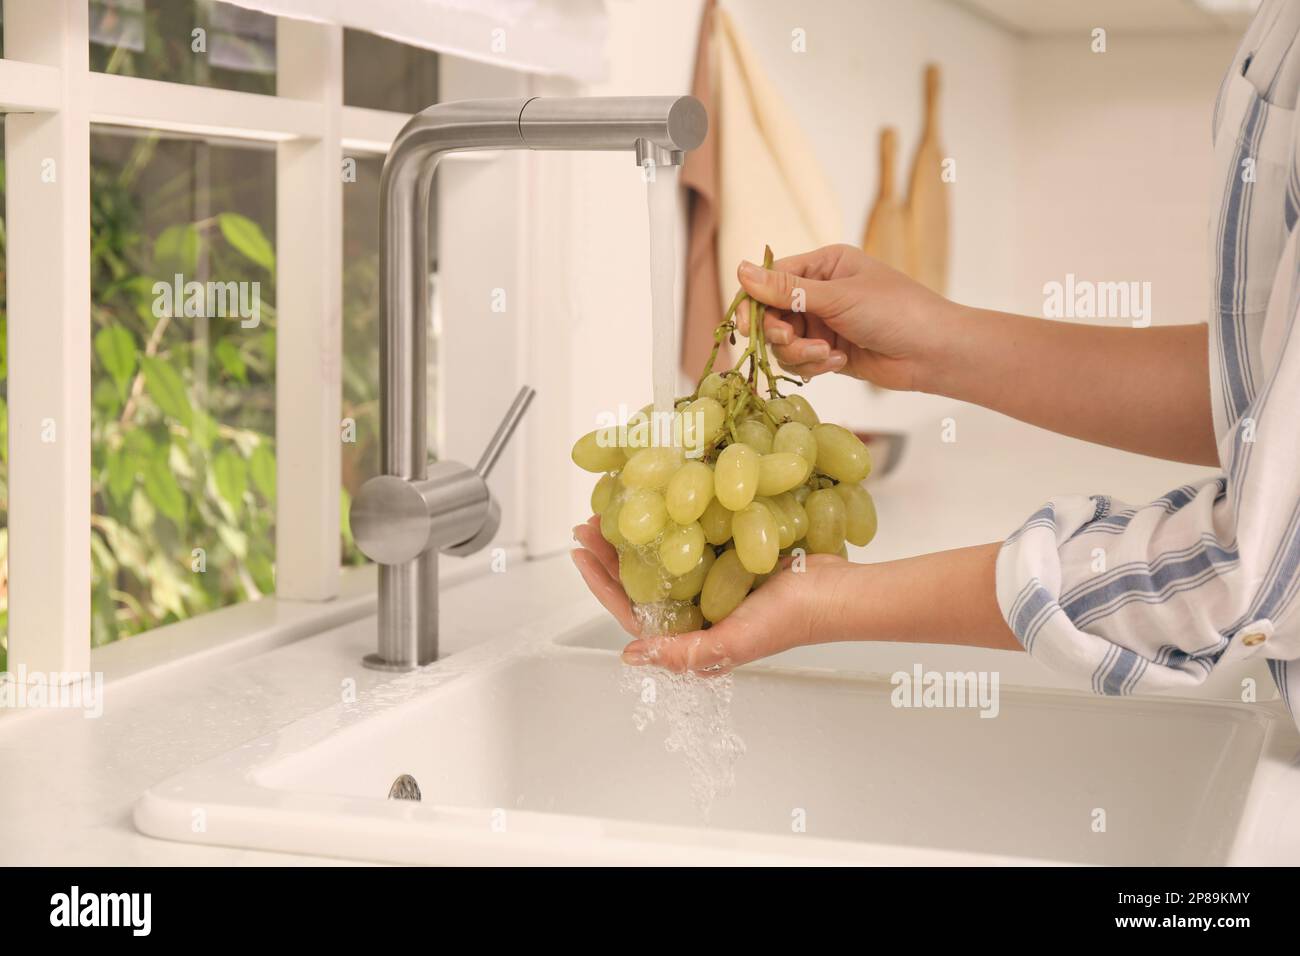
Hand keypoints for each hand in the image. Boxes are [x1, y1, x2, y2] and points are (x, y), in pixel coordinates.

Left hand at [571, 516, 854, 673]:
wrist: (841, 590)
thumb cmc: (793, 620)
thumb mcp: (732, 644)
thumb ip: (684, 654)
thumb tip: (630, 655)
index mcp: (691, 634)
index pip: (631, 610)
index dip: (601, 583)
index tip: (580, 551)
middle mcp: (697, 608)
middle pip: (641, 578)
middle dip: (612, 550)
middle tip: (589, 519)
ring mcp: (714, 580)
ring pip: (662, 552)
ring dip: (638, 529)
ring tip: (614, 502)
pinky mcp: (732, 553)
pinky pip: (693, 533)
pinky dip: (674, 513)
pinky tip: (662, 493)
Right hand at [735, 243, 957, 392]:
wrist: (933, 352)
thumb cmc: (895, 311)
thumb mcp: (838, 297)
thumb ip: (787, 290)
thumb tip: (740, 269)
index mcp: (823, 266)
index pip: (772, 279)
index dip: (753, 302)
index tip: (744, 325)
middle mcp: (820, 292)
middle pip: (772, 314)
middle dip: (779, 332)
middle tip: (789, 340)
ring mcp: (824, 324)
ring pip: (783, 342)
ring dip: (799, 352)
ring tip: (826, 354)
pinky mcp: (829, 352)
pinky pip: (800, 360)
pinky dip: (814, 364)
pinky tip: (839, 362)